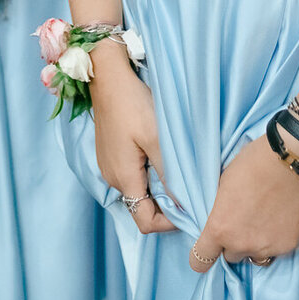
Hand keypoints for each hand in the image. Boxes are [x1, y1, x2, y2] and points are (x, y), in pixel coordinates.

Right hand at [90, 41, 176, 234]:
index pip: (145, 222)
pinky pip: (131, 174)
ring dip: (158, 186)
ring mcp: (108, 165)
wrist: (107, 76)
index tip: (190, 208)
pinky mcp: (110, 152)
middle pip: (142, 207)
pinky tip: (161, 154)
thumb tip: (184, 204)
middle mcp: (112, 177)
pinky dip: (149, 173)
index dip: (169, 222)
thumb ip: (169, 174)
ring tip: (178, 167)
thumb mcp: (157, 138)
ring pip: (138, 189)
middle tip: (189, 185)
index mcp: (123, 178)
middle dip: (167, 204)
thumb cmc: (132, 104)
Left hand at [189, 134, 298, 273]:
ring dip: (255, 242)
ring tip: (264, 219)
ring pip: (255, 255)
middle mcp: (241, 243)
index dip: (201, 257)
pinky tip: (280, 218)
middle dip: (233, 242)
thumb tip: (219, 220)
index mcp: (220, 228)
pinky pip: (276, 249)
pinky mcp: (288, 245)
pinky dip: (276, 238)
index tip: (207, 251)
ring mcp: (266, 247)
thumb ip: (219, 210)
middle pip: (231, 255)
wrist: (291, 160)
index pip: (201, 260)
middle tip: (243, 222)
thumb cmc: (253, 163)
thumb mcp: (223, 183)